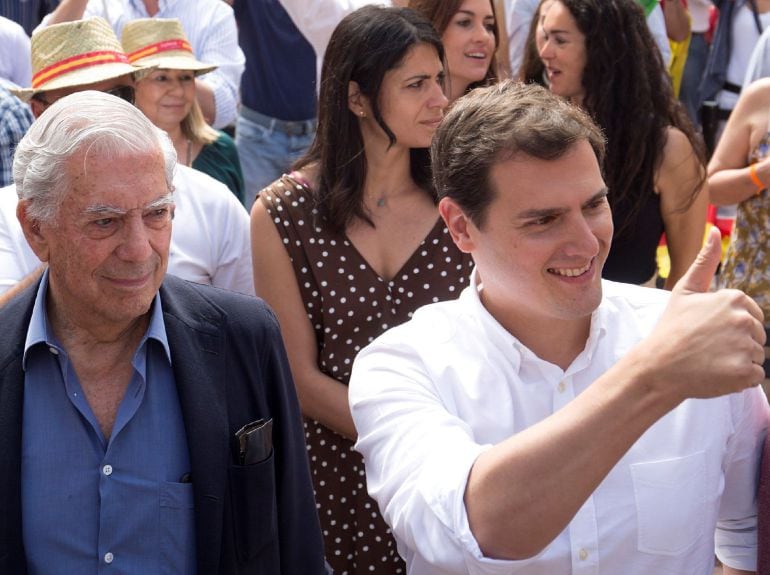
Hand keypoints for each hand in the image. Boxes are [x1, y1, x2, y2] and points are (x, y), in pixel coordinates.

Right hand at [639, 228, 765, 400]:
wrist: (657, 366)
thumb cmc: (671, 329)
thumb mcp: (685, 291)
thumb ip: (704, 261)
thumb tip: (714, 230)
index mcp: (734, 299)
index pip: (751, 316)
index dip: (730, 326)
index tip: (707, 332)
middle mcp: (744, 320)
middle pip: (757, 336)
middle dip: (737, 344)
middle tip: (707, 348)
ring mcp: (745, 347)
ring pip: (756, 355)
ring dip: (738, 361)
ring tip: (710, 361)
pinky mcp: (745, 372)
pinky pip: (755, 376)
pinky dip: (739, 379)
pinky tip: (716, 374)